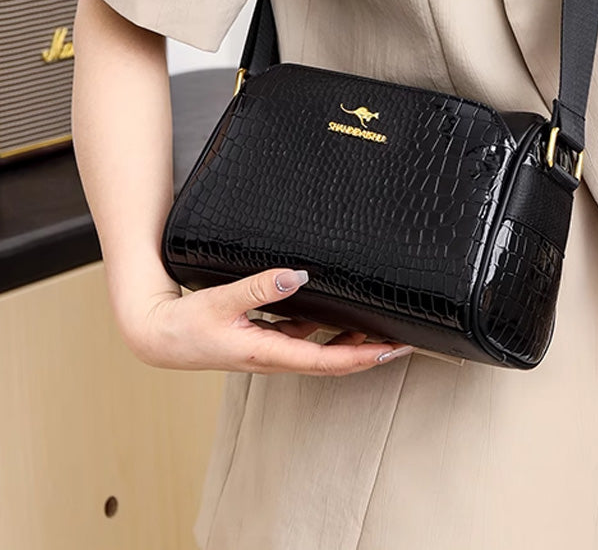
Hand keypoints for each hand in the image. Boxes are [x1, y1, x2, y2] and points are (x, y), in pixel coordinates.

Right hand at [124, 266, 415, 375]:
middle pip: (332, 360)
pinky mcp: (263, 339)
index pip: (326, 360)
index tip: (392, 349)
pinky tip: (337, 314)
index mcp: (266, 352)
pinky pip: (303, 337)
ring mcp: (270, 349)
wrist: (156, 336)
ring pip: (320, 350)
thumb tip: (295, 276)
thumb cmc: (183, 326)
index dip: (362, 356)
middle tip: (403, 341)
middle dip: (369, 353)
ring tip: (380, 328)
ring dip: (351, 342)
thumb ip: (257, 287)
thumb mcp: (219, 302)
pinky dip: (326, 330)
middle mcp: (274, 356)